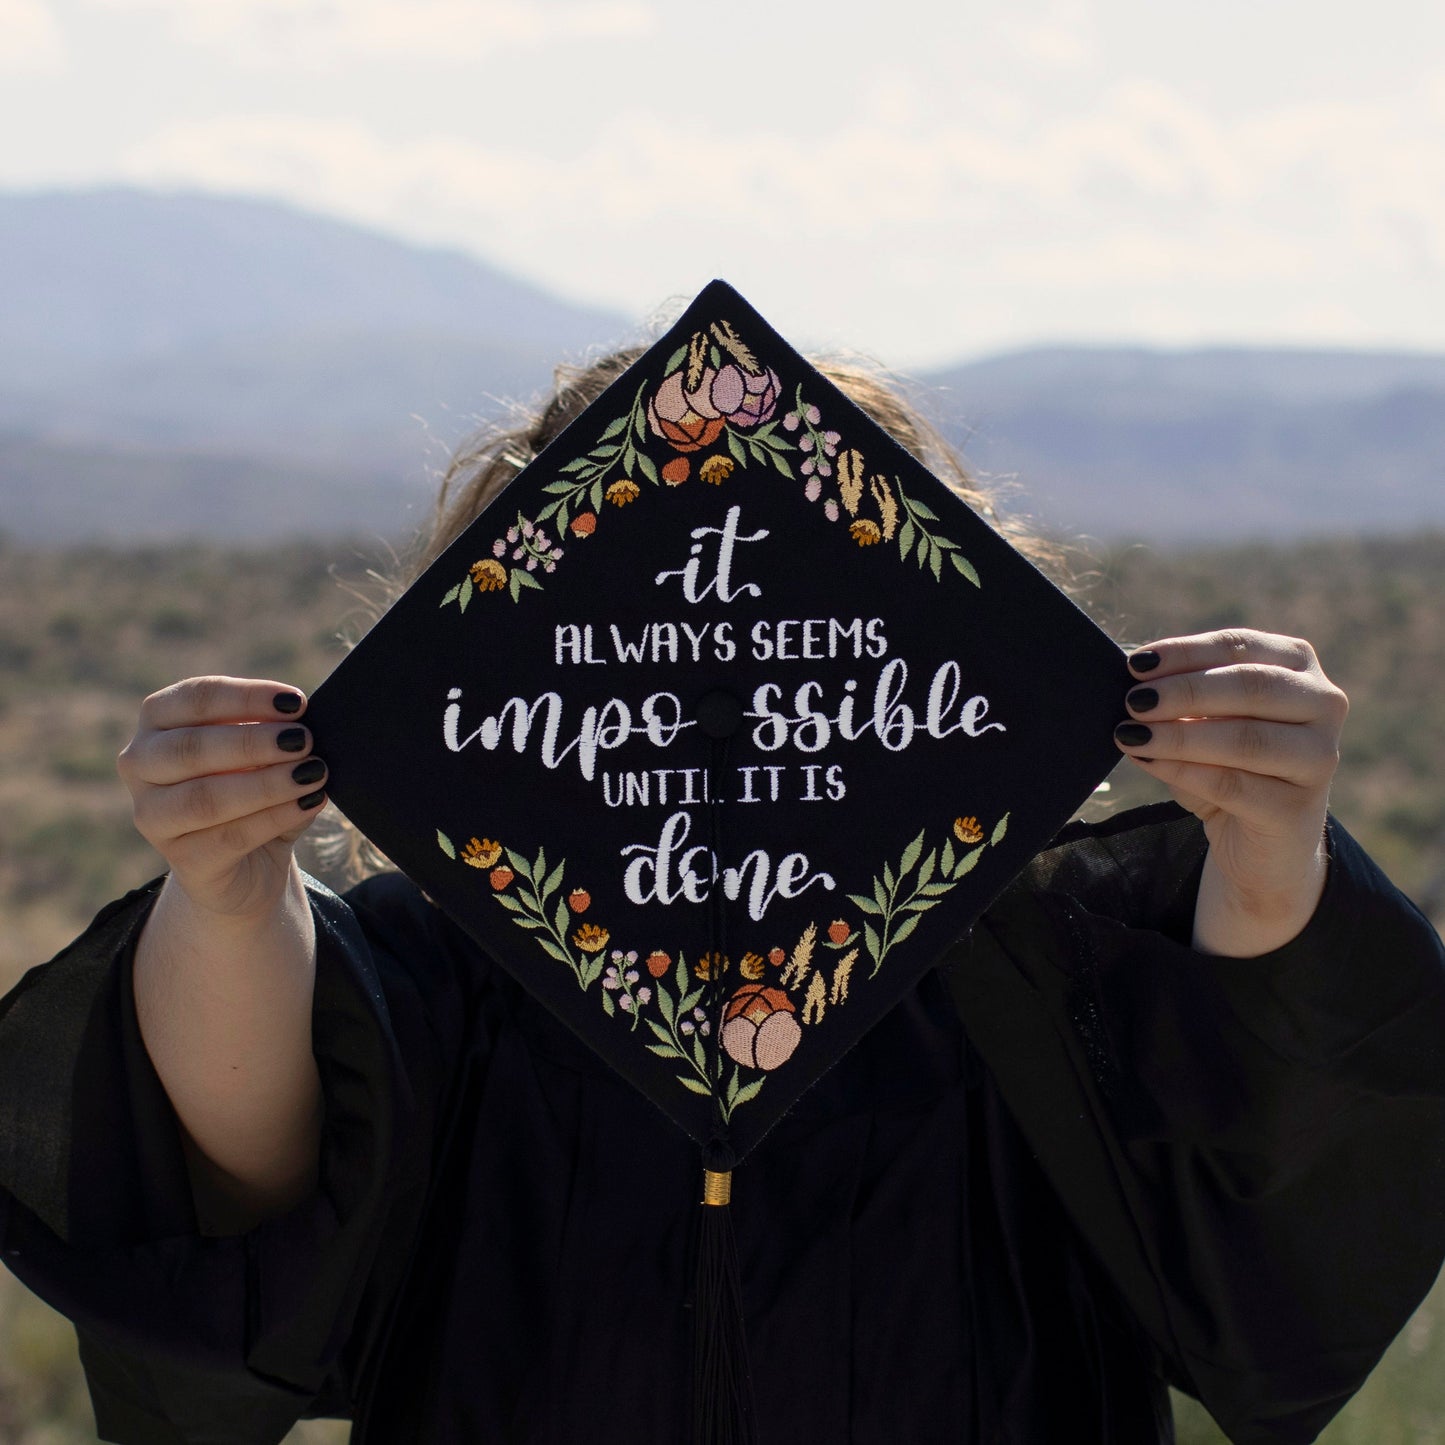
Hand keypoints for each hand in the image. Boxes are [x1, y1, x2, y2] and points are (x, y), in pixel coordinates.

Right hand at [118, 676, 327, 920]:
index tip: (296, 702)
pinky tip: (308, 803)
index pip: (194, 698)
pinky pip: (230, 836)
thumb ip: (276, 733)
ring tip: (314, 773)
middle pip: (191, 747)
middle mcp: (141, 764)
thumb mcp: (265, 753)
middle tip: (304, 740)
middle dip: (253, 742)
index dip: (246, 698)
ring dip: (267, 783)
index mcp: (158, 720)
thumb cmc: (255, 788)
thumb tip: (303, 725)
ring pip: (206, 797)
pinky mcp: (180, 858)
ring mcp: (152, 815)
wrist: (249, 863)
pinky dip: (275, 817)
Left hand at [1113, 630, 1348, 956]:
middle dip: (1184, 691)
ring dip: (1179, 735)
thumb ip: (1180, 696)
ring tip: (1130, 734)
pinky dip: (1183, 770)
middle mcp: (1323, 704)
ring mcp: (1319, 757)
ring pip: (1245, 739)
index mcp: (1297, 665)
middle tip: (1132, 701)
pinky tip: (1148, 761)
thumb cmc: (1226, 763)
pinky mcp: (1298, 807)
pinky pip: (1232, 784)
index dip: (1185, 653)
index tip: (1135, 664)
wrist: (1258, 839)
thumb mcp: (1203, 720)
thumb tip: (1135, 683)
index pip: (1239, 646)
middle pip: (1250, 686)